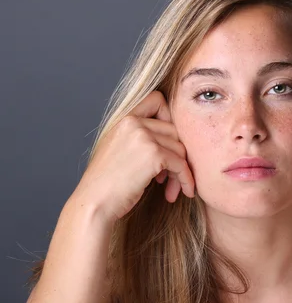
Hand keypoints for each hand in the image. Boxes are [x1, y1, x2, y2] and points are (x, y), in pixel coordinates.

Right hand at [73, 91, 194, 221]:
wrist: (95, 203)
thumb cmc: (108, 183)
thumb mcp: (120, 149)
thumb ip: (140, 137)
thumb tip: (176, 140)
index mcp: (123, 118)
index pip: (156, 99)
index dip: (169, 117)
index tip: (169, 141)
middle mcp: (133, 122)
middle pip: (174, 131)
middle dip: (177, 155)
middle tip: (170, 177)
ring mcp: (143, 136)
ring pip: (180, 148)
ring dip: (180, 171)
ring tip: (172, 188)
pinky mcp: (154, 154)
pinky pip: (181, 164)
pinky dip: (186, 179)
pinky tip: (185, 191)